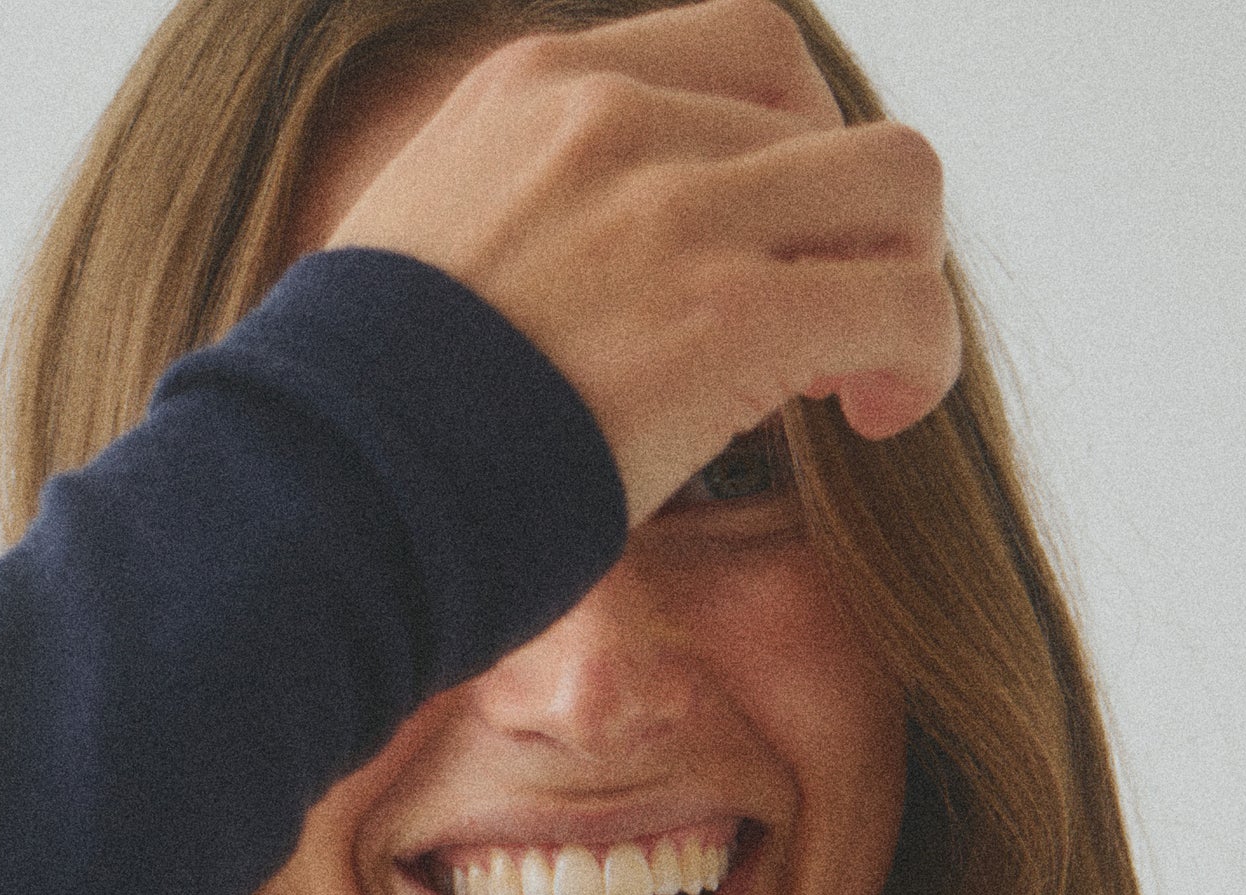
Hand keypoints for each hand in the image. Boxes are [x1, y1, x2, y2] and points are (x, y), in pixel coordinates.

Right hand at [317, 0, 959, 525]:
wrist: (323, 491)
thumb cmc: (359, 428)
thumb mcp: (422, 258)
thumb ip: (514, 228)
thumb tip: (563, 299)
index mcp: (538, 86)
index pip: (733, 50)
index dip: (778, 147)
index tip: (758, 250)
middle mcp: (618, 118)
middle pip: (820, 110)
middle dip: (842, 216)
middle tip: (816, 325)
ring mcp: (680, 208)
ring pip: (896, 183)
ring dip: (901, 274)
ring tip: (860, 375)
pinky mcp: (734, 316)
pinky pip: (903, 302)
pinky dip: (922, 355)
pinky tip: (878, 415)